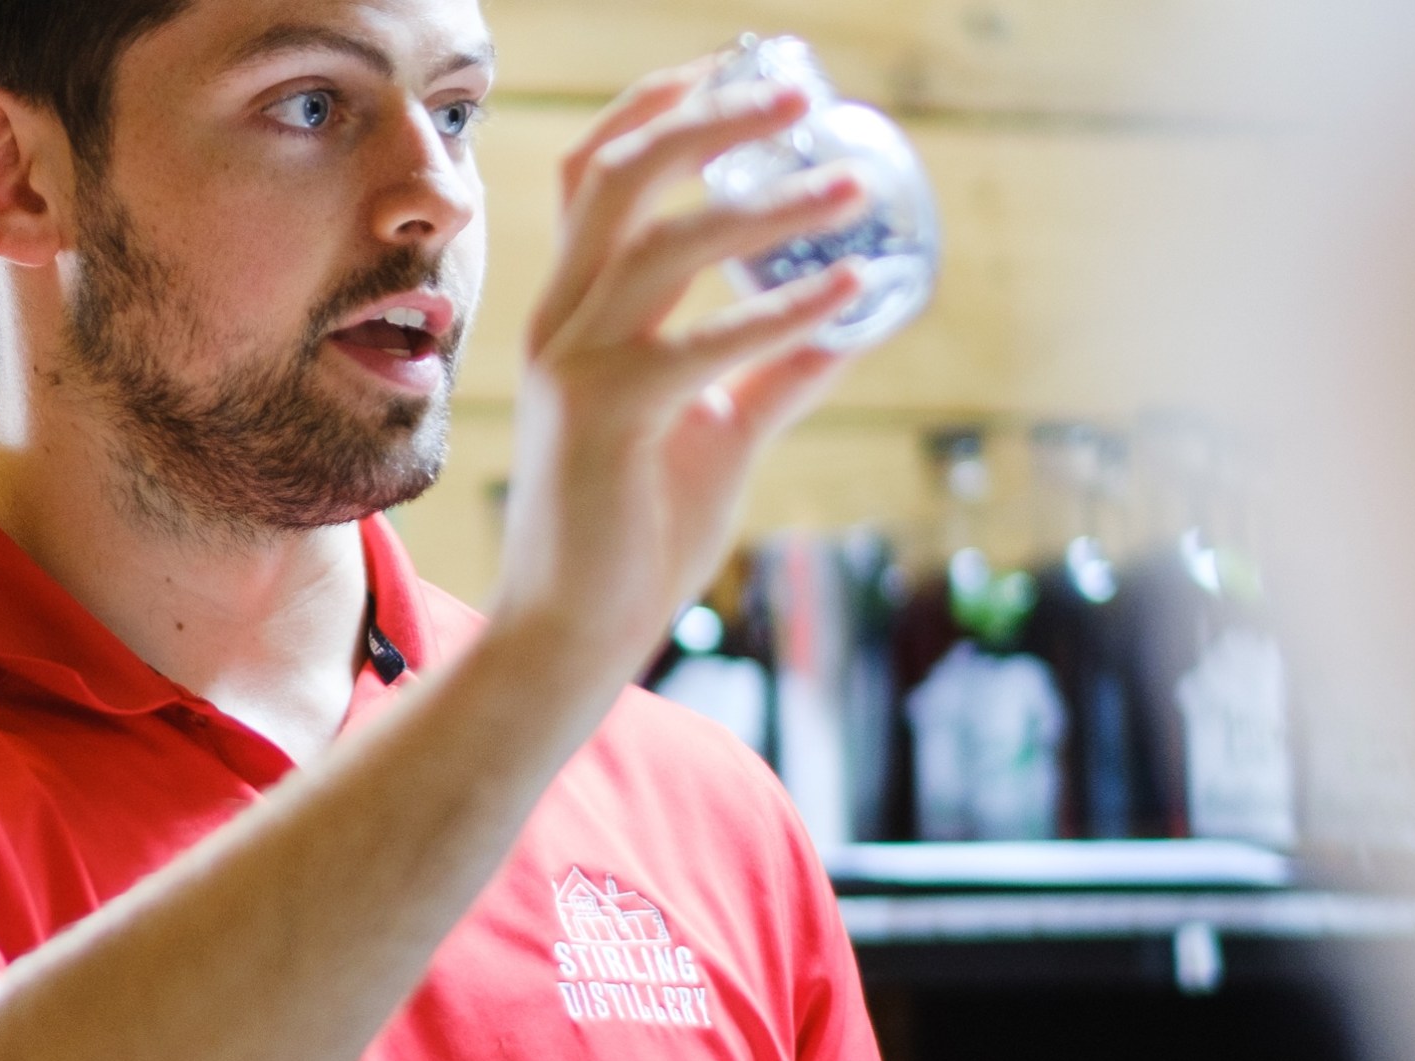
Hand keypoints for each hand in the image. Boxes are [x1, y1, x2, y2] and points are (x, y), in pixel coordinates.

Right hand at [492, 62, 864, 674]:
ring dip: (767, 203)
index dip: (660, 108)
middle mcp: (561, 322)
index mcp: (573, 314)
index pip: (595, 174)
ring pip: (663, 244)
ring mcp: (574, 366)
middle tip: (799, 91)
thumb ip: (774, 372)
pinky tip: (851, 286)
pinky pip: (705, 344)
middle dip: (708, 118)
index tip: (736, 70)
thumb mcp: (717, 432)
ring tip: (850, 183)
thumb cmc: (634, 536)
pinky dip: (784, 309)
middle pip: (618, 174)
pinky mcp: (605, 418)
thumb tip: (853, 319)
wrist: (573, 634)